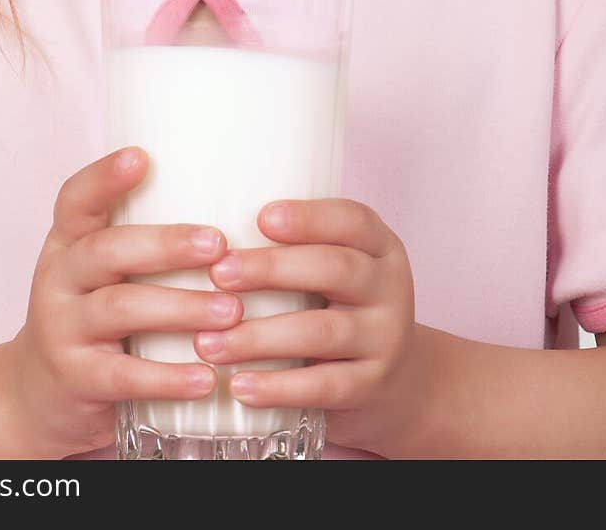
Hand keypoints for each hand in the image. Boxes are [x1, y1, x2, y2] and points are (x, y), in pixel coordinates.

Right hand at [4, 147, 241, 457]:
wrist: (37, 397)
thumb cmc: (93, 319)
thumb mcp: (100, 274)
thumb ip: (142, 243)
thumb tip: (232, 200)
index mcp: (68, 243)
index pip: (76, 199)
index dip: (104, 177)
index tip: (141, 157)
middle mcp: (59, 278)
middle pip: (107, 250)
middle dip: (166, 245)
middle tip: (219, 245)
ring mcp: (62, 329)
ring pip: (120, 308)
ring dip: (180, 307)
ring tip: (231, 311)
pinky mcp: (75, 379)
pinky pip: (123, 376)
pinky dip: (167, 377)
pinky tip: (206, 378)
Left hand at [195, 198, 421, 456]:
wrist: (397, 382)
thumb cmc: (342, 308)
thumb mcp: (336, 269)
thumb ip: (295, 249)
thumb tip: (209, 236)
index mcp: (379, 247)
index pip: (351, 220)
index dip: (308, 218)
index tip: (260, 218)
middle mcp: (389, 287)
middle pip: (334, 269)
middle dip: (272, 269)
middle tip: (219, 274)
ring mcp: (384, 339)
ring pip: (322, 332)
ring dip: (259, 337)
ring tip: (208, 342)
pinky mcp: (371, 386)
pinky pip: (323, 386)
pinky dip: (278, 387)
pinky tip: (239, 385)